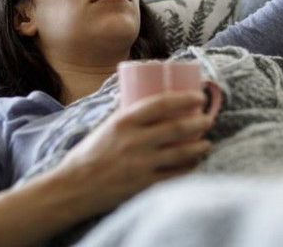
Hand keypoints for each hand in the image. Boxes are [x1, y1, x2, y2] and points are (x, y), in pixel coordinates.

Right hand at [56, 90, 213, 219]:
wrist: (74, 186)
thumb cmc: (91, 152)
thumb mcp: (108, 125)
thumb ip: (131, 116)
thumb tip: (158, 105)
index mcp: (124, 121)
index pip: (161, 103)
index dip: (185, 98)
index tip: (199, 96)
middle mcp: (134, 141)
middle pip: (177, 128)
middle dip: (199, 122)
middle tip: (208, 119)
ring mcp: (140, 164)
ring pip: (180, 153)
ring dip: (200, 146)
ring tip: (207, 143)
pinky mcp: (143, 185)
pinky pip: (174, 175)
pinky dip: (189, 167)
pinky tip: (195, 162)